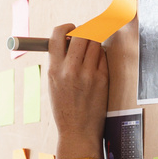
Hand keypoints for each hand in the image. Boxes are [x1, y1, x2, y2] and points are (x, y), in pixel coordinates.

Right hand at [47, 23, 109, 158]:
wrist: (77, 131)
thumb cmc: (65, 109)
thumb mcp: (53, 84)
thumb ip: (59, 62)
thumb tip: (68, 41)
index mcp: (54, 69)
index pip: (57, 35)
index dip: (66, 27)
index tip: (71, 28)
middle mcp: (70, 69)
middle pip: (81, 34)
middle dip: (85, 31)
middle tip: (86, 36)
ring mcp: (87, 74)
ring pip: (95, 43)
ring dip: (94, 43)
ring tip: (91, 54)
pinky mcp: (102, 79)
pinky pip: (103, 56)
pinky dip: (101, 56)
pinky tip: (96, 66)